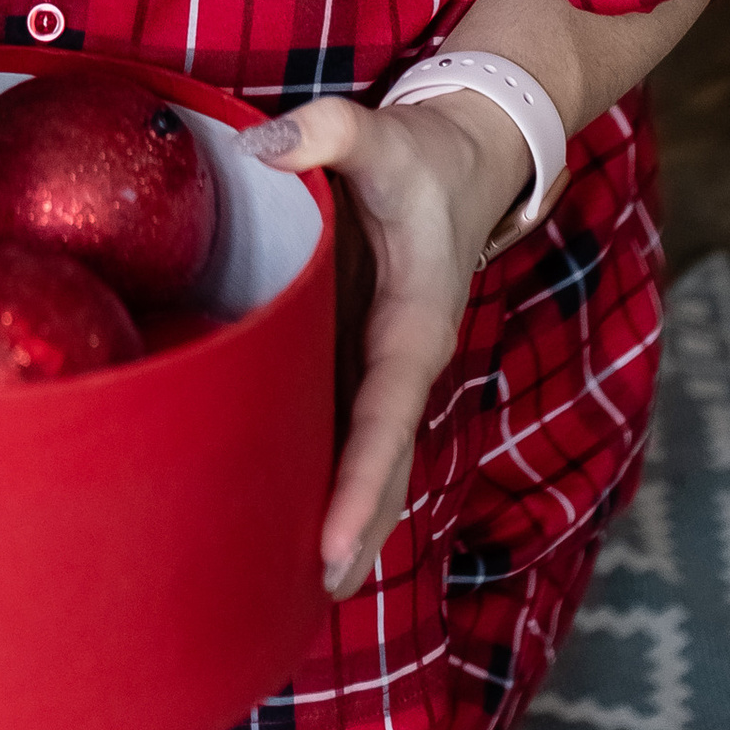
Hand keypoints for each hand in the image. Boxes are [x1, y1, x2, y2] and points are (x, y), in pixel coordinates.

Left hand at [243, 90, 528, 595]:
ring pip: (367, 458)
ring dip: (346, 519)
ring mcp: (385, 364)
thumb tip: (263, 146)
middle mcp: (404, 359)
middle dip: (357, 529)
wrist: (466, 154)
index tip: (332, 545)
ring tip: (297, 593)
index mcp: (415, 323)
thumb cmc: (420, 151)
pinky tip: (285, 519)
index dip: (357, 482)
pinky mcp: (364, 356)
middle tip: (315, 596)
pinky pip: (347, 430)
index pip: (384, 417)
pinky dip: (328, 479)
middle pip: (383, 463)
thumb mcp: (380, 133)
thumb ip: (330, 132)